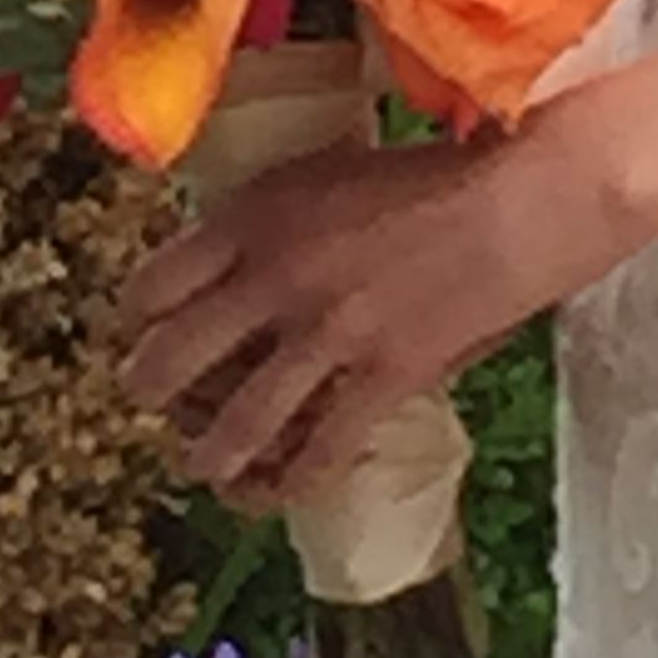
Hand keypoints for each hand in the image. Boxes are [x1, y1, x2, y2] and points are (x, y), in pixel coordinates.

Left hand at [117, 93, 642, 508]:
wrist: (523, 198)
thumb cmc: (438, 171)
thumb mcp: (333, 171)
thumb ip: (276, 222)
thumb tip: (235, 265)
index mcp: (258, 215)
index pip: (151, 285)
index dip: (134, 322)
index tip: (142, 334)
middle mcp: (276, 276)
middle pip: (167, 363)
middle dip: (151, 396)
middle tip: (160, 405)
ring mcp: (328, 333)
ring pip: (232, 426)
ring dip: (210, 456)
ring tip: (208, 465)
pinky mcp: (382, 377)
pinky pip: (316, 452)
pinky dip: (292, 481)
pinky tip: (284, 487)